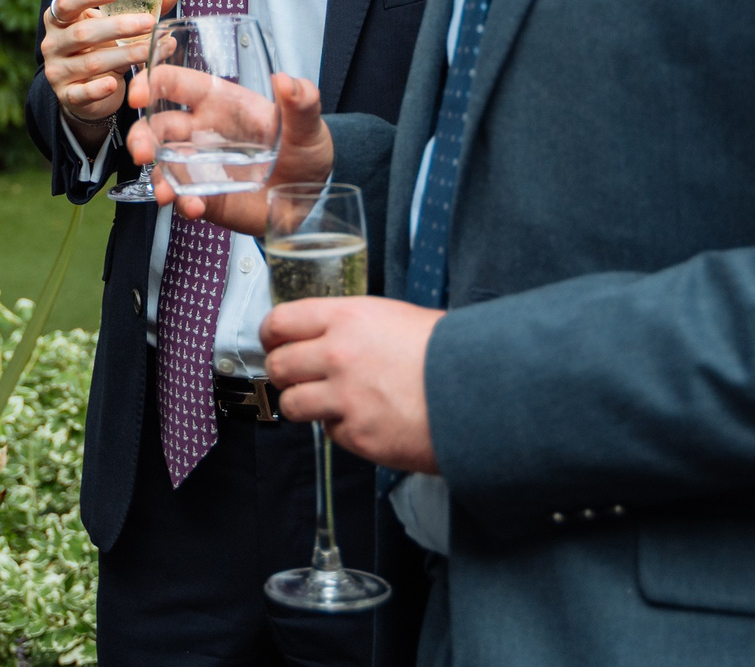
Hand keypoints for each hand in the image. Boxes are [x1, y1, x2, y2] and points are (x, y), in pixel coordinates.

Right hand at [41, 0, 181, 145]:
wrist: (87, 89)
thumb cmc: (102, 47)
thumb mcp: (117, 26)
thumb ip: (142, 7)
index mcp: (59, 18)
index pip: (67, 1)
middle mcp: (53, 43)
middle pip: (83, 32)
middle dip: (119, 27)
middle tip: (149, 23)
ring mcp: (57, 70)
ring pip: (91, 62)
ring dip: (126, 55)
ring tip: (153, 50)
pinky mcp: (67, 95)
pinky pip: (82, 92)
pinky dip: (98, 89)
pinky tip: (115, 83)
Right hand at [133, 72, 331, 236]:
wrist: (310, 196)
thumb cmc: (303, 150)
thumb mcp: (308, 125)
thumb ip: (302, 102)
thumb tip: (286, 81)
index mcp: (219, 102)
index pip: (177, 84)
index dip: (153, 83)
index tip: (139, 95)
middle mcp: (201, 132)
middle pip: (157, 127)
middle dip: (141, 137)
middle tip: (140, 151)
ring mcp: (199, 166)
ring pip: (162, 165)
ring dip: (157, 177)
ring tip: (164, 193)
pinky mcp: (204, 195)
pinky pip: (183, 198)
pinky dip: (183, 204)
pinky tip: (195, 208)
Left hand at [262, 297, 442, 472]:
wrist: (483, 393)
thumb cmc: (450, 352)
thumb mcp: (395, 318)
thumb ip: (355, 326)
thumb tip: (331, 334)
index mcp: (346, 318)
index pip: (279, 321)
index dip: (271, 335)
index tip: (273, 342)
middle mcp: (338, 355)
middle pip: (278, 365)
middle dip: (283, 372)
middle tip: (297, 376)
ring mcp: (345, 398)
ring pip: (291, 404)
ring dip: (303, 404)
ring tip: (327, 402)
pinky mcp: (358, 436)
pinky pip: (330, 433)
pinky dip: (342, 429)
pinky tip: (367, 419)